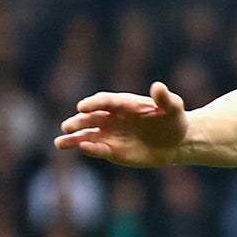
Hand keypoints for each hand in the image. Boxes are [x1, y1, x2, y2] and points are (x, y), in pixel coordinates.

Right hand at [55, 82, 189, 166]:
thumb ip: (165, 99)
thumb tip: (158, 87)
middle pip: (90, 118)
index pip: (104, 101)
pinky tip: (83, 149)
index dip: (93, 104)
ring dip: (74, 139)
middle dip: (78, 122)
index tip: (83, 107)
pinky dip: (91, 149)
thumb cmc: (173, 120)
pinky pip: (99, 149)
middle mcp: (112, 118)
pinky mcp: (113, 150)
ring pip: (87, 135)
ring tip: (60, 143)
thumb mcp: (173, 107)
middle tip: (67, 127)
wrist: (177, 140)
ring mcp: (110, 134)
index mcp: (123, 104)